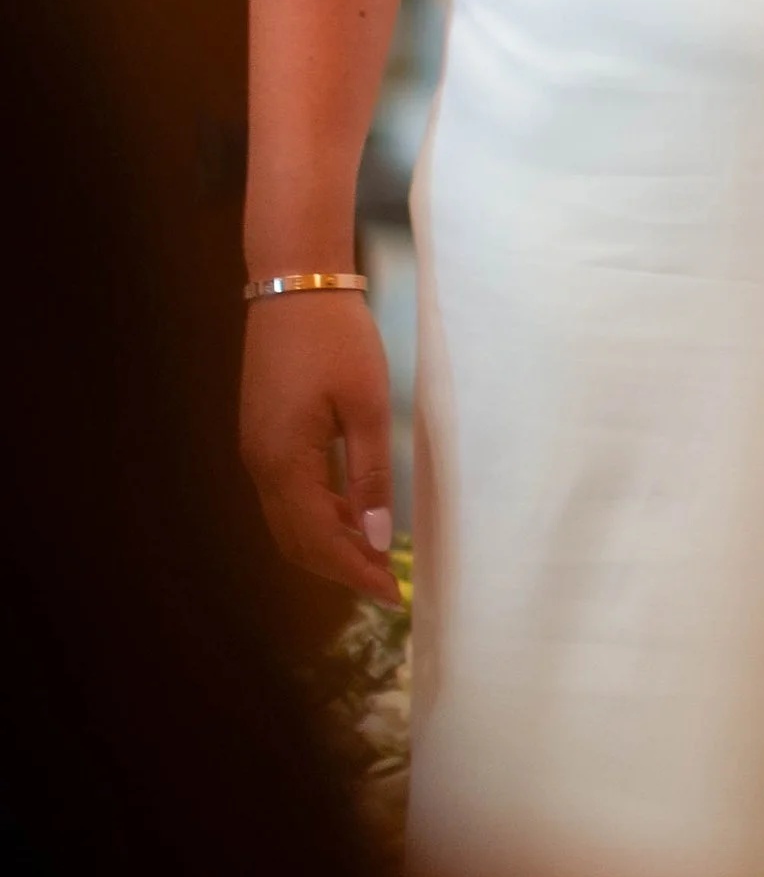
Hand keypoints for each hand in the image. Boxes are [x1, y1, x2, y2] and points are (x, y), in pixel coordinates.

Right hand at [240, 292, 400, 602]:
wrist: (295, 282)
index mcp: (284, 463)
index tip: (394, 594)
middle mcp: (260, 465)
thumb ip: (370, 475)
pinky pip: (287, 493)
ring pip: (289, 521)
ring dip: (329, 543)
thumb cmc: (337, 337)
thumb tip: (376, 538)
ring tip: (376, 552)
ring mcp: (256, 450)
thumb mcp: (367, 405)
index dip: (356, 573)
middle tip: (387, 580)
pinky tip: (353, 510)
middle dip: (341, 567)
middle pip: (296, 542)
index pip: (319, 542)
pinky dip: (318, 513)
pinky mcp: (263, 434)